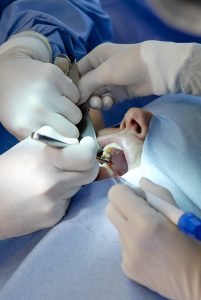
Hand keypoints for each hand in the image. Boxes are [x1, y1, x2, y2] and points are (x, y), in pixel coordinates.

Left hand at [0, 32, 80, 139]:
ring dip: (70, 112)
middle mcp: (37, 109)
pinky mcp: (54, 76)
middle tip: (60, 120)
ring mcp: (46, 91)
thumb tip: (68, 144)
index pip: (61, 142)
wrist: (4, 74)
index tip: (61, 135)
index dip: (63, 139)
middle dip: (68, 127)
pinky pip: (76, 95)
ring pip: (76, 113)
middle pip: (72, 130)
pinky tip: (59, 94)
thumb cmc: (14, 105)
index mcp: (26, 126)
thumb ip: (41, 138)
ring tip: (58, 107)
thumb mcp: (20, 128)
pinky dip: (71, 96)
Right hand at [0, 135, 98, 237]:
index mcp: (45, 159)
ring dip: (72, 180)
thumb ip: (57, 140)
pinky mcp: (53, 217)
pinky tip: (45, 195)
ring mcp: (53, 202)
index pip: (86, 157)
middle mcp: (51, 182)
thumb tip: (79, 143)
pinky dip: (62, 196)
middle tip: (76, 162)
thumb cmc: (8, 170)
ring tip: (52, 179)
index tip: (86, 147)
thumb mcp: (29, 145)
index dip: (90, 150)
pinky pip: (68, 202)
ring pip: (79, 187)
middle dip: (86, 165)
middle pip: (90, 173)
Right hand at [78, 41, 195, 108]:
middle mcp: (102, 69)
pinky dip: (106, 103)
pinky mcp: (120, 93)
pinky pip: (107, 100)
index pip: (78, 71)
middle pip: (86, 85)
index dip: (74, 84)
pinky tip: (110, 102)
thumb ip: (87, 84)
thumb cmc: (128, 64)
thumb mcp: (105, 71)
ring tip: (101, 103)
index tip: (70, 97)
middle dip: (86, 95)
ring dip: (96, 101)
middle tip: (89, 102)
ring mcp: (111, 82)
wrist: (157, 70)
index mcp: (96, 57)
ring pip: (96, 95)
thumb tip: (75, 98)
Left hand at [107, 178, 200, 299]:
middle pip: (110, 209)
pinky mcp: (126, 269)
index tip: (141, 198)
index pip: (116, 194)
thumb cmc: (192, 241)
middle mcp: (130, 239)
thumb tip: (140, 182)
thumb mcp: (178, 212)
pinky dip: (133, 243)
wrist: (196, 282)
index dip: (127, 192)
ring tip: (150, 234)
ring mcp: (126, 256)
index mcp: (144, 222)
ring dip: (129, 225)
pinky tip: (150, 249)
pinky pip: (123, 246)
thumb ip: (156, 193)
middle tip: (142, 211)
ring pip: (118, 228)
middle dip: (123, 205)